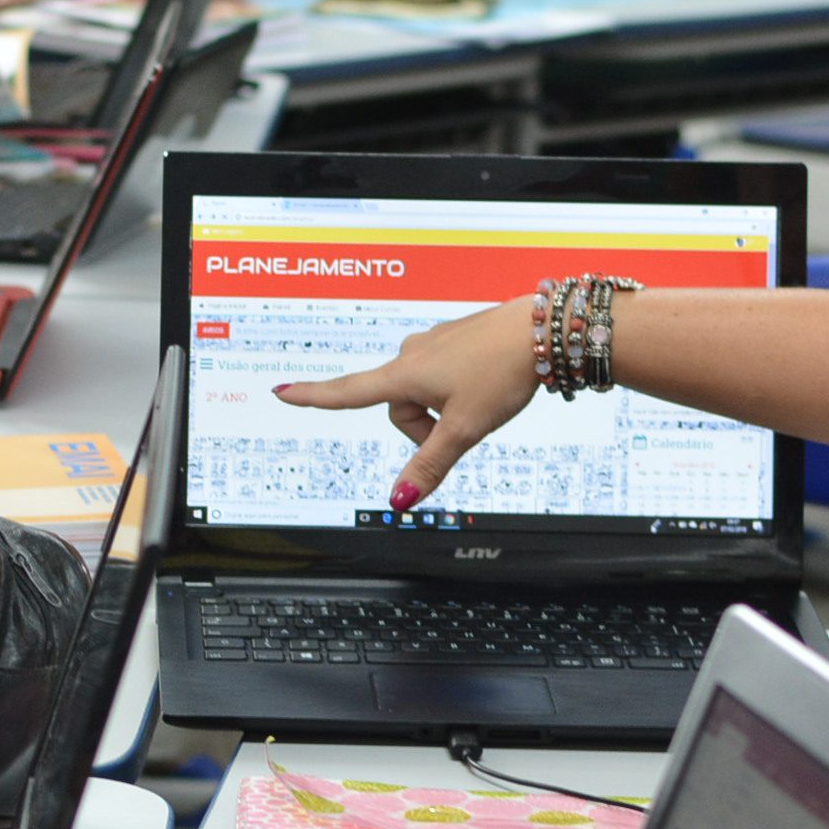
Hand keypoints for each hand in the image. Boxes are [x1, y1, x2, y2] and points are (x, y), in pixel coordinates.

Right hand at [271, 294, 539, 509]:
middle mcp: (412, 354)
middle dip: (424, 427)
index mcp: (404, 375)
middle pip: (399, 407)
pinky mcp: (456, 339)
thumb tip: (400, 499)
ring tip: (481, 401)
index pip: (346, 392)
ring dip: (444, 408)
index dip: (312, 396)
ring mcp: (435, 344)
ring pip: (424, 392)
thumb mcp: (465, 428)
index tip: (282, 391)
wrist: (545, 329)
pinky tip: (487, 384)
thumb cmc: (503, 369)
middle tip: (462, 427)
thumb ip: (430, 464)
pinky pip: (444, 376)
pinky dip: (460, 389)